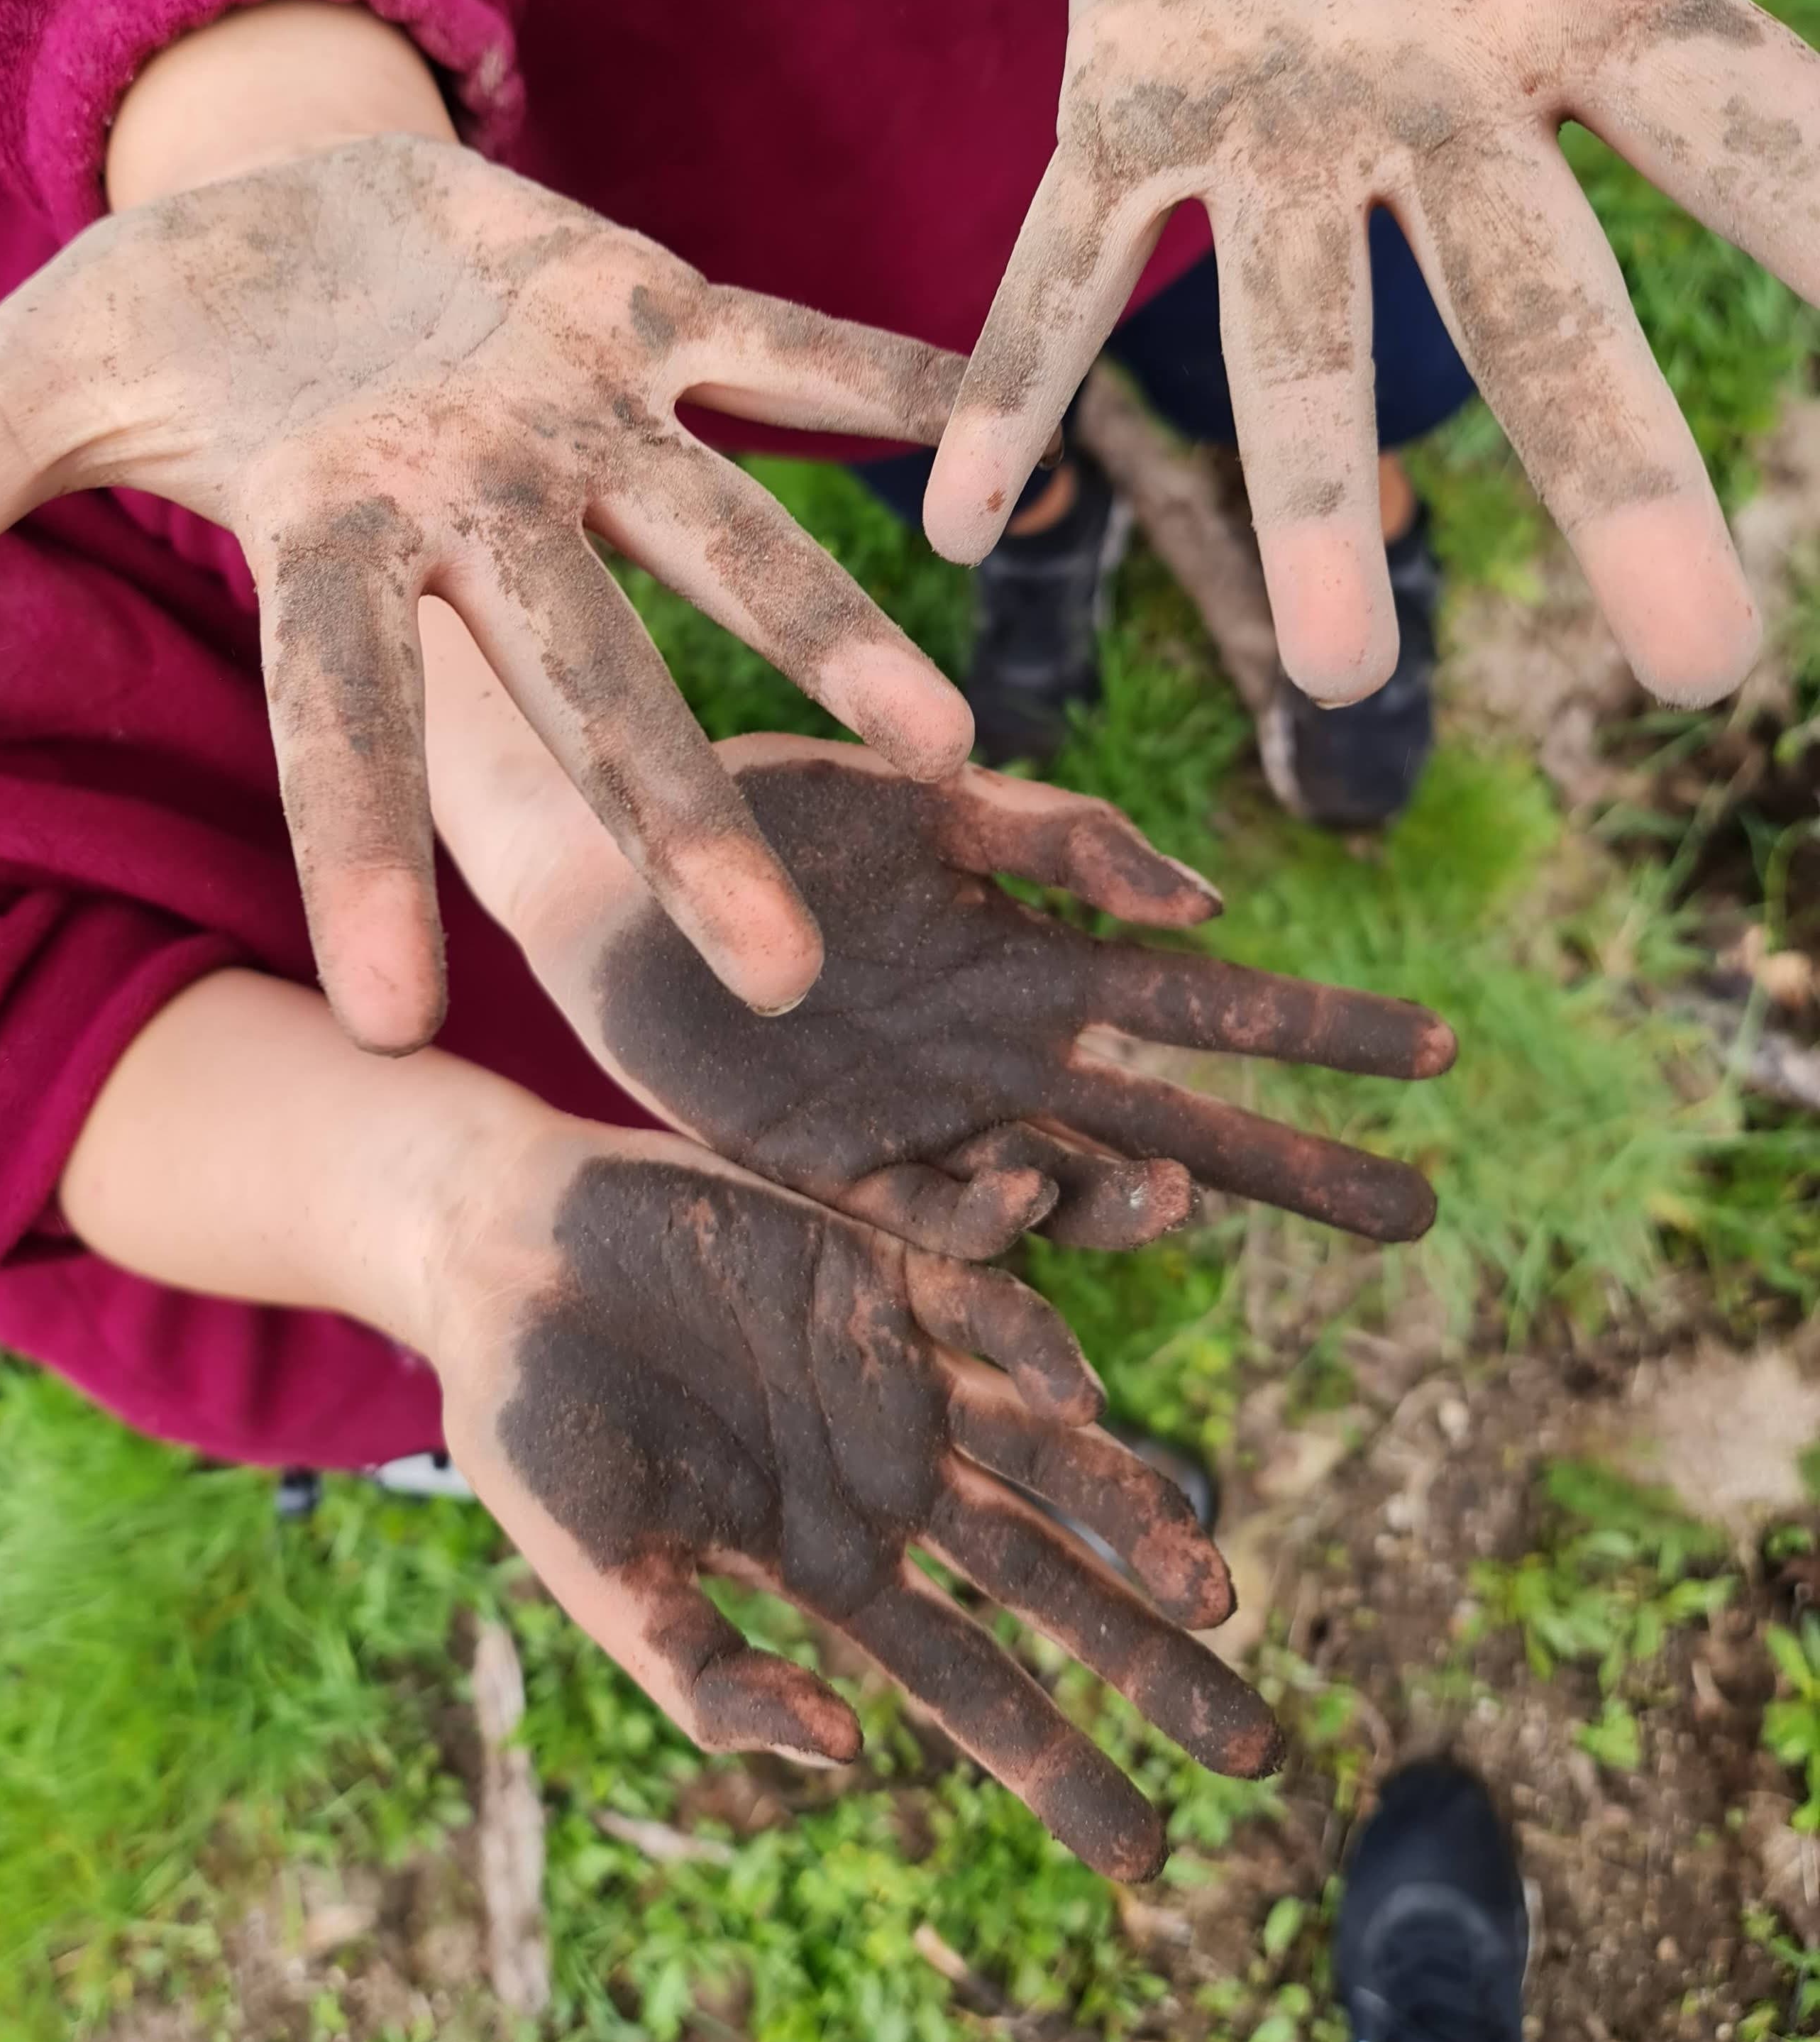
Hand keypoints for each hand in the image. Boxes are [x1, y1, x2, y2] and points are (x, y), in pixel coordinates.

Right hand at [0, 126, 972, 1048]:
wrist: (281, 199)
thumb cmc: (159, 316)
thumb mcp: (24, 385)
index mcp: (333, 538)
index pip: (337, 722)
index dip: (351, 856)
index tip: (383, 1020)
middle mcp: (480, 510)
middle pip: (583, 683)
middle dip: (670, 820)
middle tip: (767, 986)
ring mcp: (577, 415)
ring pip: (720, 538)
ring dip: (830, 635)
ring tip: (949, 747)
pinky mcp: (643, 304)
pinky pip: (780, 347)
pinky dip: (885, 379)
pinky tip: (1014, 435)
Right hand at [60, 971, 1278, 1881]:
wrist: (493, 1251)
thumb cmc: (527, 1423)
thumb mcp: (598, 1570)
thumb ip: (704, 1670)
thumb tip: (846, 1755)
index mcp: (823, 1564)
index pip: (968, 1681)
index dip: (1056, 1764)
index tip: (1146, 1856)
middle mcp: (885, 1475)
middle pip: (1045, 1580)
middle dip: (1147, 1661)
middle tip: (1255, 1748)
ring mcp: (891, 1370)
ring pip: (1048, 1453)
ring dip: (1132, 1514)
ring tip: (1216, 1588)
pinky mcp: (874, 1262)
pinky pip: (978, 1306)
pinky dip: (1032, 1346)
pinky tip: (1083, 1395)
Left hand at [433, 694, 1454, 1253]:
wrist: (601, 856)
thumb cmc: (761, 806)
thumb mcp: (921, 793)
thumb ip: (1060, 836)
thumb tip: (1209, 901)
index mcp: (1037, 962)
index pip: (1212, 1004)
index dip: (1323, 1032)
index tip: (1440, 1050)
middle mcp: (1003, 1058)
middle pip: (1178, 1125)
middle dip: (1294, 1164)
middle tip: (1415, 1208)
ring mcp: (925, 1122)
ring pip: (1067, 1187)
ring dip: (1136, 1204)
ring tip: (1189, 1199)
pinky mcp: (829, 1170)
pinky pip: (932, 1230)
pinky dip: (991, 1248)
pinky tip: (1027, 1224)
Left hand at [925, 0, 1819, 710]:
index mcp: (1593, 12)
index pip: (1754, 138)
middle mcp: (1435, 118)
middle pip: (1541, 316)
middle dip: (1613, 484)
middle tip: (1704, 666)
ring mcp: (1272, 134)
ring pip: (1295, 336)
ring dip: (1307, 496)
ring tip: (1327, 672)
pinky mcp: (1120, 110)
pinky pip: (1060, 263)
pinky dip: (1011, 382)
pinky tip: (959, 525)